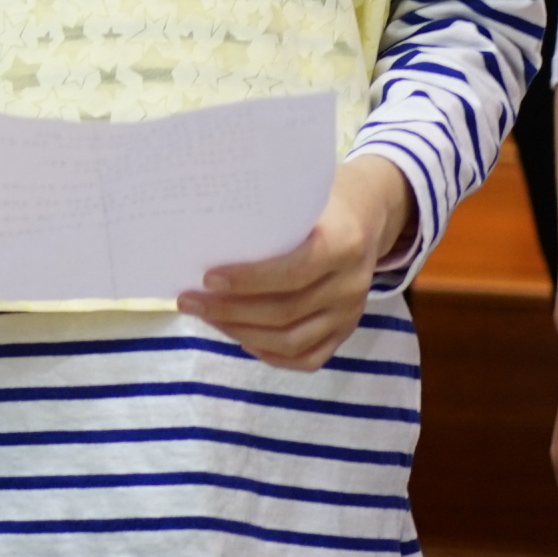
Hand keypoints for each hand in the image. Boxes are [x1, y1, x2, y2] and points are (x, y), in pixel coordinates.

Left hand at [183, 156, 412, 370]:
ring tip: (207, 317)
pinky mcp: (345, 332)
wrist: (368, 216)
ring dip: (242, 333)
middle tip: (190, 301)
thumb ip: (268, 218)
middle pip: (285, 312)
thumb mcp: (301, 198)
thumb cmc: (320, 203)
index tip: (207, 278)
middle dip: (230, 311)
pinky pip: (309, 358)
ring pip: (292, 341)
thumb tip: (203, 235)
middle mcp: (351, 285)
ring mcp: (351, 314)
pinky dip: (272, 354)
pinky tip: (242, 338)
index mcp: (343, 244)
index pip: (292, 272)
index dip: (248, 280)